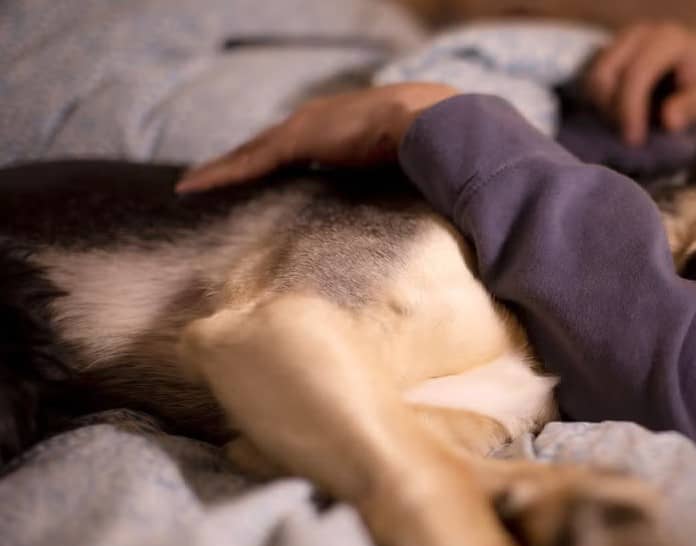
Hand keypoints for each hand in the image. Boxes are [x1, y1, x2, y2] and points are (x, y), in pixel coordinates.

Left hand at [175, 83, 458, 193]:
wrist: (435, 123)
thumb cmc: (435, 146)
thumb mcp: (413, 166)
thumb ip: (405, 180)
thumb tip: (419, 208)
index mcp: (347, 125)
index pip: (304, 145)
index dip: (282, 159)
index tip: (266, 176)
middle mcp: (321, 120)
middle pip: (270, 146)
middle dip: (244, 162)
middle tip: (216, 179)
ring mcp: (306, 129)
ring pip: (252, 153)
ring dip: (224, 169)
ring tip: (195, 185)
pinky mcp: (297, 140)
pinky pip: (249, 162)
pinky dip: (221, 174)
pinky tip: (193, 187)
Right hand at [582, 22, 695, 145]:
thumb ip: (692, 108)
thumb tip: (669, 122)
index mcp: (666, 40)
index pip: (636, 74)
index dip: (630, 109)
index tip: (634, 140)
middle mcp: (639, 34)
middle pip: (604, 75)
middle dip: (612, 111)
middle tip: (631, 137)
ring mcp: (622, 41)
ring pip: (593, 80)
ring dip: (605, 110)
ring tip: (630, 126)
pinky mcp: (613, 53)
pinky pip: (594, 82)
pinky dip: (603, 104)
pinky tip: (624, 117)